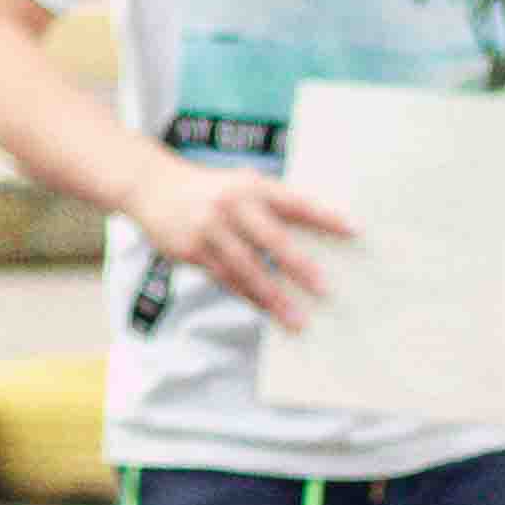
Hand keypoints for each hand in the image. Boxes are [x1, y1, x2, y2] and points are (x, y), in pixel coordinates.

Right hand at [130, 161, 354, 329]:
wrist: (149, 185)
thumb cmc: (209, 189)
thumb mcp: (240, 185)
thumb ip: (272, 205)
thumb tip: (314, 236)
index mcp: (250, 186)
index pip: (294, 202)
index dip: (324, 216)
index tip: (355, 231)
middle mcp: (229, 205)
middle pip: (271, 239)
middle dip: (299, 266)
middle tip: (325, 289)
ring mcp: (208, 229)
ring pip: (246, 269)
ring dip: (274, 297)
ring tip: (298, 320)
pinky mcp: (190, 251)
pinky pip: (225, 279)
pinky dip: (247, 296)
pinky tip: (266, 310)